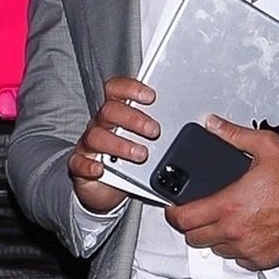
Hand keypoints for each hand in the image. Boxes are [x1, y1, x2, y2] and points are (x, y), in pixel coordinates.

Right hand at [67, 76, 160, 214]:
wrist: (106, 189)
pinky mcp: (80, 166)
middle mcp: (102, 125)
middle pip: (109, 110)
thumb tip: (198, 126)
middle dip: (133, 118)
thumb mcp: (149, 144)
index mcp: (117, 114)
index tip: (151, 96)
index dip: (131, 88)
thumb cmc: (130, 162)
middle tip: (154, 131)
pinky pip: (79, 162)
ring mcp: (89, 145)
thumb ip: (166, 134)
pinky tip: (101, 169)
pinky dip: (89, 165)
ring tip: (140, 154)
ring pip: (97, 136)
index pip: (116, 90)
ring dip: (120, 144)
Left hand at [164, 115, 278, 267]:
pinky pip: (239, 260)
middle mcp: (236, 231)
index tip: (174, 210)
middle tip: (200, 213)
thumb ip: (232, 135)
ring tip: (227, 221)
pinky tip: (246, 233)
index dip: (173, 214)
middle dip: (193, 226)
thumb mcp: (265, 146)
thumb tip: (212, 124)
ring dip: (216, 238)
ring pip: (216, 250)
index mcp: (230, 204)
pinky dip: (238, 249)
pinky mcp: (264, 259)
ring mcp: (249, 248)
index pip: (184, 219)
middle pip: (195, 239)